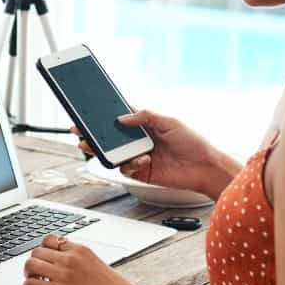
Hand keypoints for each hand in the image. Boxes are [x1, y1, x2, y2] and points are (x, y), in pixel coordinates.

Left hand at [23, 235, 148, 284]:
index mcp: (81, 250)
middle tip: (36, 272)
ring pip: (30, 265)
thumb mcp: (99, 264)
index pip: (50, 239)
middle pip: (36, 251)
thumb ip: (81, 260)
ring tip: (34, 281)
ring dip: (29, 273)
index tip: (45, 259)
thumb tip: (66, 263)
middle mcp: (70, 259)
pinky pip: (31, 284)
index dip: (44, 250)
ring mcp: (63, 275)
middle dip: (34, 261)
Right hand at [72, 110, 230, 196]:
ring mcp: (138, 156)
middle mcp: (139, 141)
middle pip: (110, 136)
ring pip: (113, 153)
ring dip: (101, 150)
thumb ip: (146, 116)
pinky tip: (143, 160)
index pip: (120, 117)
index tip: (89, 112)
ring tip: (91, 145)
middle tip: (79, 130)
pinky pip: (125, 168)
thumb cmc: (192, 142)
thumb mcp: (170, 122)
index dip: (104, 115)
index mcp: (145, 125)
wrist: (205, 168)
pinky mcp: (141, 172)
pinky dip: (130, 164)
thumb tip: (122, 117)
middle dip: (93, 134)